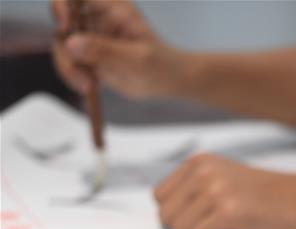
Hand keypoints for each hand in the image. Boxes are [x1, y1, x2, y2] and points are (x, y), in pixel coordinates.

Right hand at [51, 0, 181, 97]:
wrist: (167, 80)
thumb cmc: (160, 64)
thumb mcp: (136, 59)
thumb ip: (105, 50)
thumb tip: (70, 42)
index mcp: (112, 7)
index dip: (62, 6)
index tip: (65, 27)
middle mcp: (97, 17)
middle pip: (62, 23)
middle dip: (65, 50)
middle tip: (81, 74)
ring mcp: (90, 35)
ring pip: (62, 45)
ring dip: (69, 67)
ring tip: (89, 86)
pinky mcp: (87, 53)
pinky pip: (69, 61)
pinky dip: (73, 76)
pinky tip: (90, 87)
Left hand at [154, 154, 295, 228]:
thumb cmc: (259, 194)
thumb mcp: (221, 176)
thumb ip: (191, 187)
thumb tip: (161, 217)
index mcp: (198, 162)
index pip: (159, 197)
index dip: (174, 212)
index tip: (196, 216)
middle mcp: (204, 173)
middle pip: (165, 214)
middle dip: (182, 226)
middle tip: (207, 226)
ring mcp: (217, 191)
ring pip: (180, 228)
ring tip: (221, 225)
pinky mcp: (230, 211)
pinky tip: (232, 228)